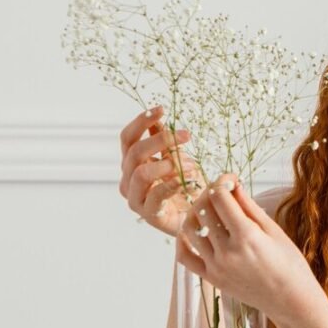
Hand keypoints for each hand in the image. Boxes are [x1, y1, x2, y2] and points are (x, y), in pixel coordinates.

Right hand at [118, 106, 206, 236]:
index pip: (128, 138)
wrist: (198, 218)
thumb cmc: (187, 188)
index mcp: (132, 163)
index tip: (162, 109)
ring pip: (141, 173)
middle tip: (186, 135)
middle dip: (160, 140)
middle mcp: (128, 179)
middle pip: (134, 152)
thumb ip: (166, 142)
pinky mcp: (148, 214)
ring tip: (190, 163)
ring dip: (168, 163)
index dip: (141, 121)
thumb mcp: (178, 158)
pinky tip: (189, 178)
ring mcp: (135, 198)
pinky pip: (156, 195)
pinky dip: (173, 183)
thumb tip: (160, 120)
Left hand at [174, 173, 324, 326]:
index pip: (220, 197)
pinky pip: (185, 257)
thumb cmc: (291, 265)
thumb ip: (249, 207)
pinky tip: (194, 232)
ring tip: (209, 210)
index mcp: (247, 236)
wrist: (291, 301)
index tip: (230, 179)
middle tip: (221, 192)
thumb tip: (233, 185)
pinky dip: (184, 240)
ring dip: (196, 214)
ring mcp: (217, 267)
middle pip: (203, 210)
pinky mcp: (212, 279)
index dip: (222, 181)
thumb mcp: (274, 231)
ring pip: (190, 229)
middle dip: (210, 194)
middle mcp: (227, 251)